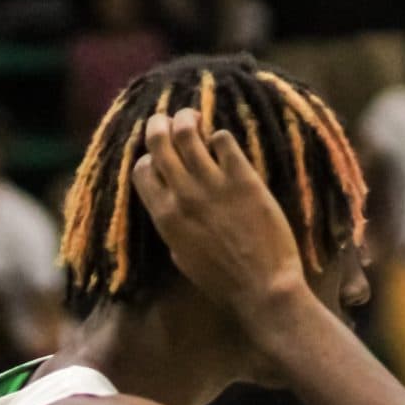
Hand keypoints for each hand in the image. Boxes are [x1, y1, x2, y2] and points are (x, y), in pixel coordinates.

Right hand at [131, 108, 307, 320]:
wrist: (263, 287)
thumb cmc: (221, 281)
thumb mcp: (182, 257)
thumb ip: (172, 226)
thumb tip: (171, 206)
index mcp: (164, 216)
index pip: (142, 170)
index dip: (148, 158)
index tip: (158, 158)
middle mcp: (183, 194)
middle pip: (159, 142)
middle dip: (160, 125)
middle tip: (168, 119)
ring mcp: (213, 183)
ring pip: (188, 133)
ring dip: (188, 119)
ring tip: (194, 118)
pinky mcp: (243, 178)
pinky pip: (224, 140)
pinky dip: (221, 137)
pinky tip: (225, 144)